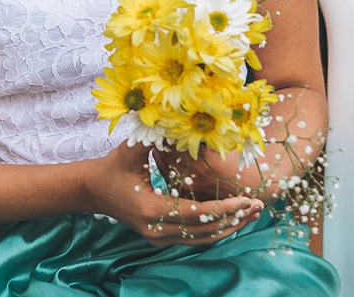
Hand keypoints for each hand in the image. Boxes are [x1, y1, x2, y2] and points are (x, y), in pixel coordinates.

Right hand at [84, 141, 262, 245]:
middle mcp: (156, 229)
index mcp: (151, 209)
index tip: (247, 199)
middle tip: (259, 205)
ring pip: (202, 238)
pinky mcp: (160, 238)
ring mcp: (158, 237)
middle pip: (204, 231)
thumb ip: (152, 134)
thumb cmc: (113, 166)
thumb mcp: (130, 149)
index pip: (196, 213)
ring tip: (252, 213)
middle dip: (234, 219)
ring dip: (229, 227)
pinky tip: (233, 217)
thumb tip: (172, 113)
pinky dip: (215, 229)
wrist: (95, 190)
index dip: (223, 207)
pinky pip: (195, 238)